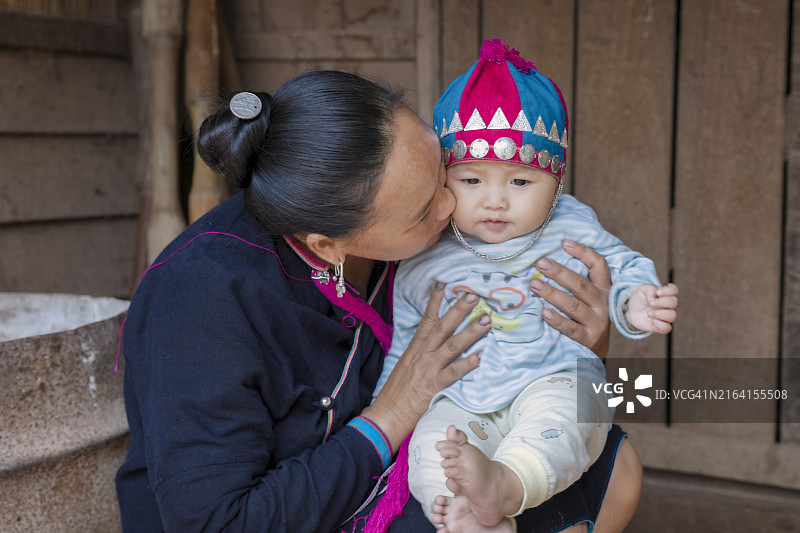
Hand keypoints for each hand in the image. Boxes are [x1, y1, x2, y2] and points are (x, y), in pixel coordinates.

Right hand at [362, 286, 489, 450]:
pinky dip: (468, 364)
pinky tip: (481, 357)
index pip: (427, 319)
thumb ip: (421, 352)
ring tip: (486, 321)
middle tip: (474, 295)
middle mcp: (423, 354)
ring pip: (453, 345)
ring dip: (471, 332)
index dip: (435, 301)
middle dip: (459, 309)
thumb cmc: (397, 391)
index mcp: (415, 347)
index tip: (445, 284)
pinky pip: (454, 372)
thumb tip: (434, 342)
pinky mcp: (435, 385)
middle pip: (443, 326)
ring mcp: (429, 368)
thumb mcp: (406, 365)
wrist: (387, 413)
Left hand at [529, 240, 611, 358]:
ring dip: (552, 293)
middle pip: (580, 285)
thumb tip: (548, 258)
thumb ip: (577, 281)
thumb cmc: (587, 317)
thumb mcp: (590, 297)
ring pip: (573, 305)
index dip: (584, 252)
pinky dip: (557, 320)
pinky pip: (571, 328)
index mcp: (603, 289)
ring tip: (534, 284)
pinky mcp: (587, 339)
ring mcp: (596, 322)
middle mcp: (602, 304)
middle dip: (559, 272)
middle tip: (540, 263)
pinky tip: (543, 312)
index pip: (599, 266)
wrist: (598, 350)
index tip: (564, 242)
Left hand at [625, 283, 677, 333]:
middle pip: (674, 302)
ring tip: (649, 313)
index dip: (668, 291)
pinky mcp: (661, 326)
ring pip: (672, 315)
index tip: (658, 293)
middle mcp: (668, 305)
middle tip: (651, 303)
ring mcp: (665, 316)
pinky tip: (652, 321)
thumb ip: (650, 289)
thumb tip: (655, 298)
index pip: (674, 290)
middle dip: (662, 302)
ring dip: (660, 314)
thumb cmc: (640, 299)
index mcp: (665, 294)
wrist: (632, 311)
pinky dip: (660, 324)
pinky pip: (667, 328)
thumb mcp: (642, 289)